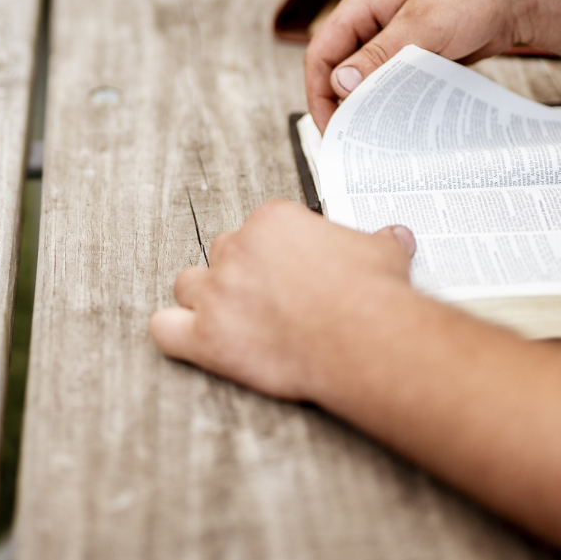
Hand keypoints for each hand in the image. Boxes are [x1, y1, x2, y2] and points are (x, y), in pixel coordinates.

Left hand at [150, 199, 415, 401]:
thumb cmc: (372, 293)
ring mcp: (217, 293)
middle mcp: (237, 249)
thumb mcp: (383, 250)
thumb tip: (396, 236)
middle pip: (221, 253)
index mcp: (272, 220)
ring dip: (204, 298)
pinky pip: (164, 329)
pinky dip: (172, 334)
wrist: (366, 339)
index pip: (257, 229)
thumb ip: (380, 239)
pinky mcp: (207, 337)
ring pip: (188, 284)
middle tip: (268, 298)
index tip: (292, 272)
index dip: (275, 254)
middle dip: (241, 274)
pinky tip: (189, 339)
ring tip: (231, 317)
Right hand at [306, 0, 555, 129]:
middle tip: (353, 139)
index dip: (319, 92)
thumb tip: (340, 84)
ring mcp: (393, 37)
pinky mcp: (414, 52)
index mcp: (362, 4)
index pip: (321, 52)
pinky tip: (402, 121)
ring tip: (376, 135)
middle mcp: (372, 20)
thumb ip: (380, 56)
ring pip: (366, 78)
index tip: (331, 127)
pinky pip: (393, 81)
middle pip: (340, 68)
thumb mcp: (424, 24)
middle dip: (341, 103)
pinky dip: (393, 100)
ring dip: (368, 104)